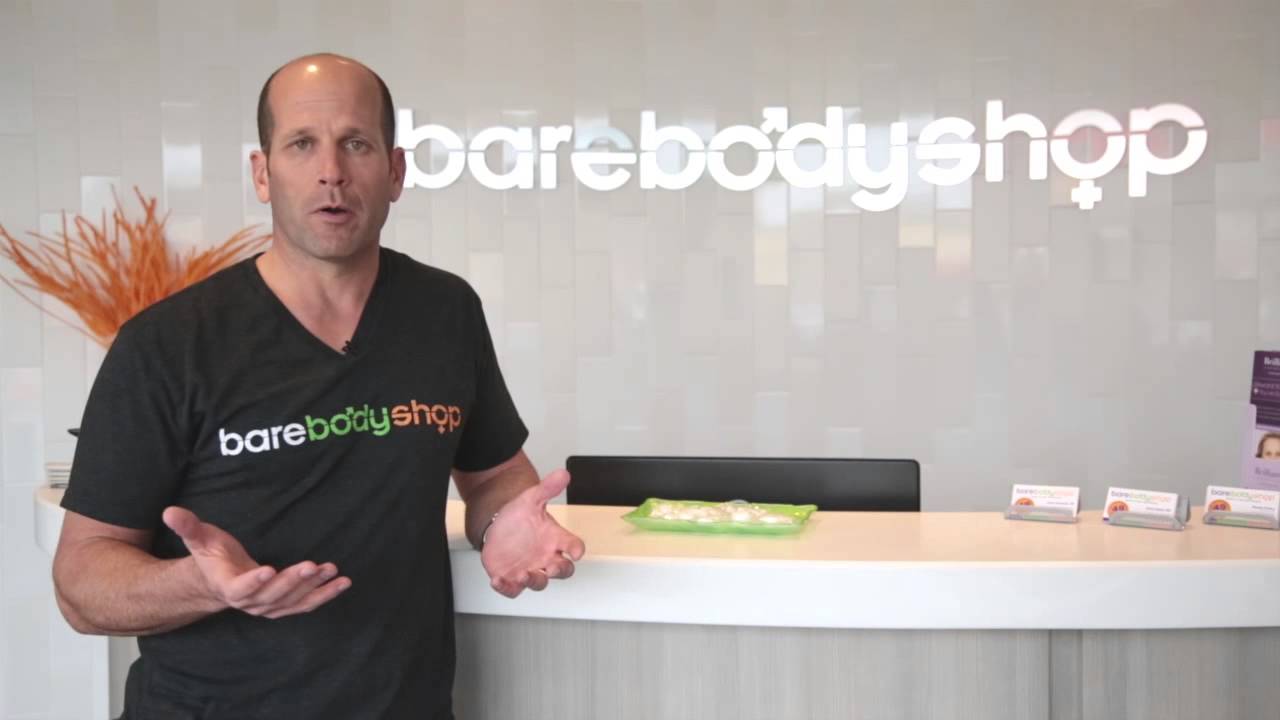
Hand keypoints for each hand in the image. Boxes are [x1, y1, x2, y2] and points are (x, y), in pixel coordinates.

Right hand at [162, 506, 350, 619]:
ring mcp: (268, 606)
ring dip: (314, 588)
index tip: (268, 569)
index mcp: (228, 586)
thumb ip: (188, 526)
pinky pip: (306, 604)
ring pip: (292, 601)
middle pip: (272, 595)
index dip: (253, 581)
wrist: (219, 582)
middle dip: (292, 582)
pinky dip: (325, 595)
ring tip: (331, 570)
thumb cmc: (212, 557)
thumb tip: (169, 510)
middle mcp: (249, 601)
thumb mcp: (199, 539)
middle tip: (311, 566)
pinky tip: (342, 582)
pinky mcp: (284, 605)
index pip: (240, 588)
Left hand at [480, 469, 585, 597]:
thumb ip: (547, 488)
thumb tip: (563, 474)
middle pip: (562, 570)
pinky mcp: (512, 578)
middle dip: (559, 570)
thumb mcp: (532, 499)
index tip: (576, 552)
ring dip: (534, 581)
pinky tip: (497, 580)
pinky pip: (512, 590)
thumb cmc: (521, 517)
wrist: (498, 526)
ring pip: (539, 582)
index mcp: (555, 539)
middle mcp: (546, 557)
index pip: (573, 545)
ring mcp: (530, 569)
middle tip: (553, 567)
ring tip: (524, 575)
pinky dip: (505, 588)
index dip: (576, 549)